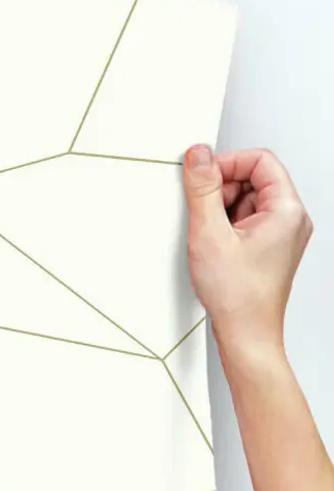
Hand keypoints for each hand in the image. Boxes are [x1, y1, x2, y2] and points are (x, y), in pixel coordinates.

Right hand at [183, 144, 312, 360]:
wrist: (246, 334)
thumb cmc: (238, 295)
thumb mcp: (210, 234)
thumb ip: (203, 189)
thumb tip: (199, 156)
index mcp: (287, 210)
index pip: (260, 161)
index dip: (227, 164)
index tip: (201, 177)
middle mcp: (290, 220)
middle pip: (253, 180)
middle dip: (222, 190)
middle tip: (203, 214)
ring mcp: (281, 235)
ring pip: (246, 201)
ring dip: (221, 212)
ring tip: (211, 239)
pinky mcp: (268, 248)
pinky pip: (245, 222)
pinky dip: (225, 228)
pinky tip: (215, 248)